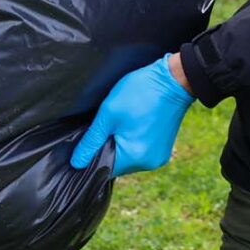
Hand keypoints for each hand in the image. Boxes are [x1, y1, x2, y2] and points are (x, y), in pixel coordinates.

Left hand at [70, 55, 193, 174]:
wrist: (173, 80)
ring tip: (118, 125)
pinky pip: (139, 153)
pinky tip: (130, 126)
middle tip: (103, 127)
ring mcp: (158, 158)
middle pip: (116, 165)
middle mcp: (148, 164)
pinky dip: (131, 143)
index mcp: (135, 157)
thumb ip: (91, 141)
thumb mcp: (109, 114)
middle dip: (105, 149)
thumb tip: (77, 163)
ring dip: (118, 146)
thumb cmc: (140, 93)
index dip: (90, 157)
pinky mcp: (162, 151)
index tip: (86, 141)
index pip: (102, 169)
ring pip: (127, 159)